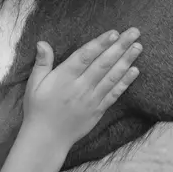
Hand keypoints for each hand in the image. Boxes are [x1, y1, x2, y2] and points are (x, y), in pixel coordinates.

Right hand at [22, 28, 141, 151]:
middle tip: (134, 32)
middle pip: (103, 63)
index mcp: (64, 78)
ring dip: (126, 60)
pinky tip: (135, 71)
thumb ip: (42, 63)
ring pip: (112, 76)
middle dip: (120, 46)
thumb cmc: (38, 109)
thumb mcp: (34, 84)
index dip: (100, 43)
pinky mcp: (98, 110)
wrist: (47, 139)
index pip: (84, 56)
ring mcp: (91, 99)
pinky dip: (125, 82)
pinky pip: (114, 94)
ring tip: (138, 47)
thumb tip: (42, 42)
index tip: (113, 32)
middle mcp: (80, 87)